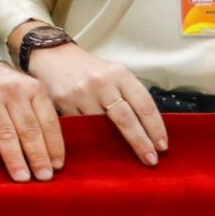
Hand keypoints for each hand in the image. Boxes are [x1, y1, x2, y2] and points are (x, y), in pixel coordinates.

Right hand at [0, 57, 64, 182]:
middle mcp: (13, 91)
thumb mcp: (25, 91)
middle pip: (28, 128)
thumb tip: (52, 151)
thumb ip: (37, 113)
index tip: (57, 167)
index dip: (54, 145)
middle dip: (37, 156)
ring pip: (4, 130)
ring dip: (14, 156)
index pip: (47, 121)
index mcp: (33, 89)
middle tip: (43, 177)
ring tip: (21, 176)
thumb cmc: (2, 86)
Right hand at [25, 42, 166, 165]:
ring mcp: (81, 94)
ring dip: (114, 146)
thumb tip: (147, 127)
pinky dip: (91, 140)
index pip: (144, 104)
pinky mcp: (63, 103)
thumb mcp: (113, 73)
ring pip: (101, 127)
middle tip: (151, 160)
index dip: (155, 127)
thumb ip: (128, 94)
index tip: (162, 146)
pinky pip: (81, 128)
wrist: (52, 55)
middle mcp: (101, 83)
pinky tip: (98, 149)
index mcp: (119, 74)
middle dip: (141, 142)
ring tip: (125, 159)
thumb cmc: (89, 69)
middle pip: (126, 119)